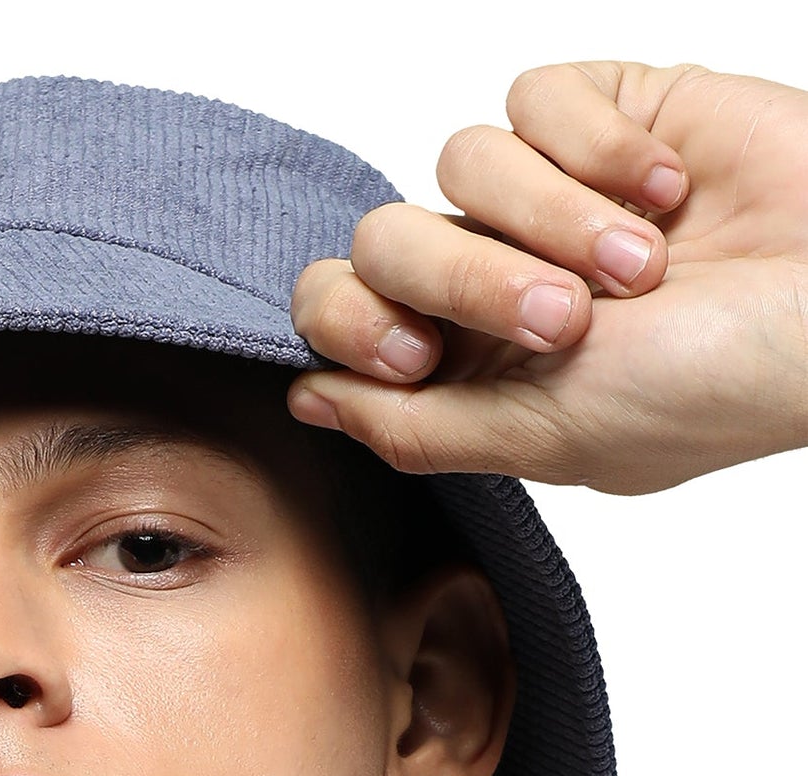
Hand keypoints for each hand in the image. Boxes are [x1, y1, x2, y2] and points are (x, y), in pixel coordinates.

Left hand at [288, 62, 807, 491]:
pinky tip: (667, 192)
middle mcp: (492, 275)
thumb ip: (413, 427)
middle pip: (385, 237)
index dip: (350, 322)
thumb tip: (307, 401)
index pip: (338, 312)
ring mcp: (546, 193)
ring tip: (643, 267)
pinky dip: (599, 148)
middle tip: (561, 319)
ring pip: (459, 162)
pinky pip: (535, 98)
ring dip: (554, 219)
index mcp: (464, 362)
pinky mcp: (604, 117)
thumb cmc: (708, 388)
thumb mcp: (544, 438)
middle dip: (466, 278)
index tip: (415, 354)